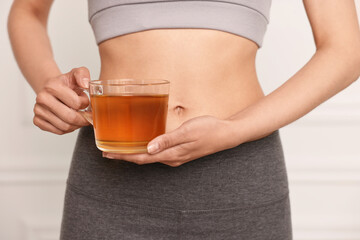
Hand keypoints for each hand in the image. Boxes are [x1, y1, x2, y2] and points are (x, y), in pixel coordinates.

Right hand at [33, 67, 90, 134]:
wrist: (52, 89)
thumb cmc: (66, 84)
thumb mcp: (76, 74)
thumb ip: (83, 74)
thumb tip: (85, 84)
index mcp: (52, 86)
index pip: (76, 103)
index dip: (85, 104)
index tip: (85, 101)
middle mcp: (42, 98)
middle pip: (70, 117)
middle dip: (83, 119)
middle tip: (87, 116)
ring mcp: (38, 110)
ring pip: (65, 127)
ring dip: (76, 125)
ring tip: (79, 117)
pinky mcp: (37, 120)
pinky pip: (58, 131)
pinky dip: (68, 129)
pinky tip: (70, 121)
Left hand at [102, 115, 237, 166]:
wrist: (226, 134)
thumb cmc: (208, 130)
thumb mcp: (187, 132)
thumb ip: (167, 140)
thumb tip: (148, 148)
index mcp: (171, 154)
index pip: (142, 158)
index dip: (124, 157)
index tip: (108, 154)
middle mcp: (171, 158)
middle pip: (143, 159)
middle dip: (125, 157)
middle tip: (107, 152)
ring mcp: (176, 156)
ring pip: (150, 157)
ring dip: (134, 153)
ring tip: (120, 148)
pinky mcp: (179, 151)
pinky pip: (157, 153)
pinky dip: (145, 150)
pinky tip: (142, 144)